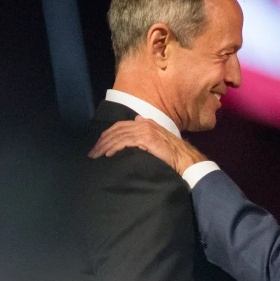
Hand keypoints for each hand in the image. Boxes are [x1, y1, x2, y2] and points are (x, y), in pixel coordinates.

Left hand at [88, 116, 207, 174]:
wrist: (186, 159)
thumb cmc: (173, 154)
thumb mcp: (158, 140)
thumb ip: (146, 131)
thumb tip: (136, 121)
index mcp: (145, 123)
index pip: (120, 126)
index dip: (108, 135)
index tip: (98, 146)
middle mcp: (144, 123)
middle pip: (116, 129)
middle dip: (102, 141)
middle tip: (92, 153)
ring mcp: (145, 130)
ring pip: (119, 135)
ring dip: (105, 146)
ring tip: (97, 155)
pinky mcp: (146, 138)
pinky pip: (125, 141)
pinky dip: (115, 147)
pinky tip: (108, 154)